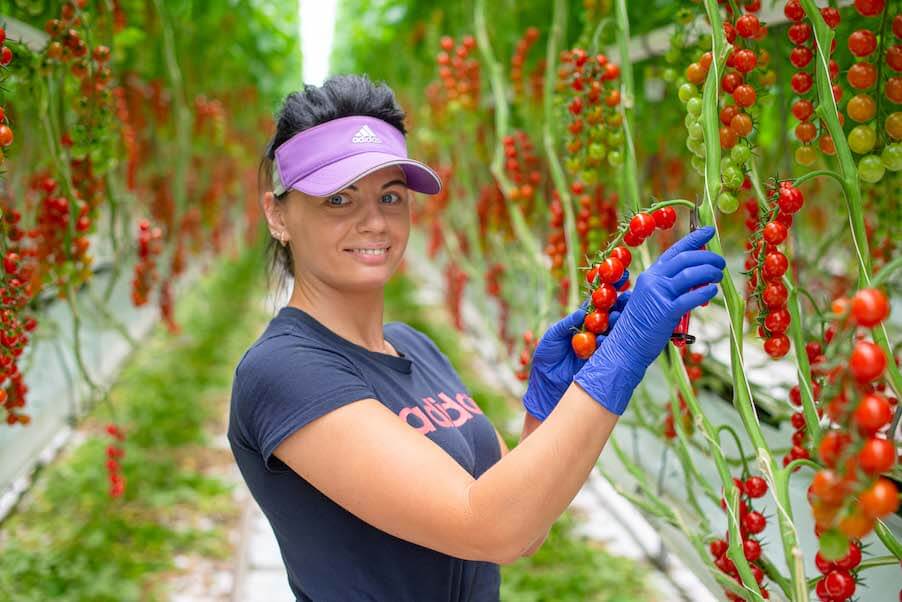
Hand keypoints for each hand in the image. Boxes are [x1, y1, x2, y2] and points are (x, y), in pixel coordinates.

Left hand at [523, 273, 630, 420]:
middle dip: (617, 309)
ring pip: (613, 332)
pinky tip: (611, 337)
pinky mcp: (603, 362)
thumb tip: (582, 313)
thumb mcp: (551, 338)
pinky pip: (612, 350)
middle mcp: (593, 335)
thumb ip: (566, 325)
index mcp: (580, 326)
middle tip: (625, 301)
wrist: (546, 390)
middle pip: (609, 318)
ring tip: (618, 317)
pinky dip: (614, 342)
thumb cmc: (546, 361)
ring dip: (617, 324)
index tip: (613, 290)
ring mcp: (600, 349)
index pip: (595, 309)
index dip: (604, 300)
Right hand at [574, 226, 724, 414]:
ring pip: (691, 275)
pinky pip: (692, 297)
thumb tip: (698, 278)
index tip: (710, 231)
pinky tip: (713, 290)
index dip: (695, 239)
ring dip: (710, 273)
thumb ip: (671, 287)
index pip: (675, 251)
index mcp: (650, 275)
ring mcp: (659, 295)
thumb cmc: (641, 326)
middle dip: (708, 257)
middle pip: (686, 259)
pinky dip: (706, 291)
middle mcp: (653, 280)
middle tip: (720, 262)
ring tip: (719, 275)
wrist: (625, 348)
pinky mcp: (666, 312)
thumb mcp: (653, 299)